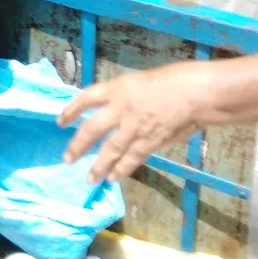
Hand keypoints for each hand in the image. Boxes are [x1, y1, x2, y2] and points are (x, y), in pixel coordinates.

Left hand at [56, 62, 213, 182]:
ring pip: (110, 150)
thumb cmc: (174, 79)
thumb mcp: (140, 80)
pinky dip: (122, 170)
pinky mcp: (149, 141)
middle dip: (78, 146)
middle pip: (92, 129)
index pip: (86, 98)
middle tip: (68, 159)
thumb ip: (125, 95)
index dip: (71, 110)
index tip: (61, 122)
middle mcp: (120, 108)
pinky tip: (113, 178)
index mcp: (117, 88)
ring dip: (98, 166)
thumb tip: (115, 110)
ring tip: (89, 178)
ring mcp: (134, 127)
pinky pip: (131, 158)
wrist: (196, 93)